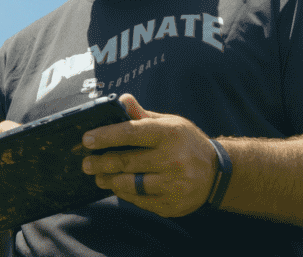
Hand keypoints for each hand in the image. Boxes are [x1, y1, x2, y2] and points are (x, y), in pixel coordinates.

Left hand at [81, 94, 216, 217]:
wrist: (216, 174)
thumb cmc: (187, 143)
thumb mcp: (170, 123)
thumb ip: (143, 115)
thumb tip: (122, 99)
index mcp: (170, 134)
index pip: (131, 132)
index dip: (106, 136)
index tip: (86, 140)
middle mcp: (172, 159)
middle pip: (126, 161)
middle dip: (100, 163)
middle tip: (86, 163)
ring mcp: (172, 184)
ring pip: (129, 184)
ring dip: (109, 180)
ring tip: (100, 177)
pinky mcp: (170, 204)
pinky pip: (139, 200)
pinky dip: (125, 193)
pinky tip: (119, 186)